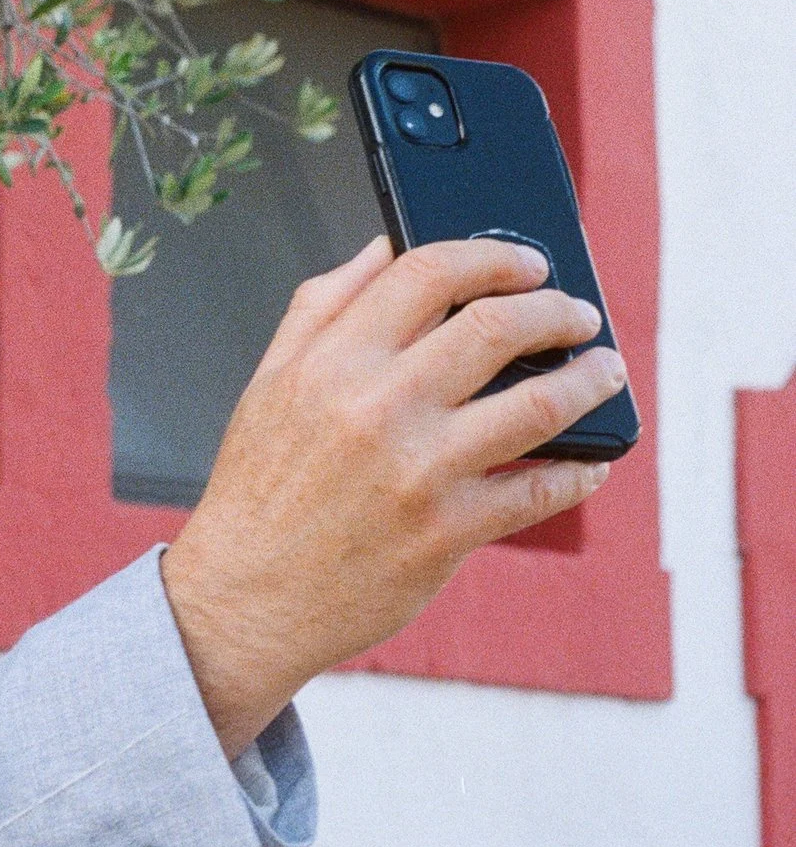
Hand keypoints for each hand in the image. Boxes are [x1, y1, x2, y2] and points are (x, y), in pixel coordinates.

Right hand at [161, 236, 626, 752]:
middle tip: (576, 316)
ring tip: (604, 371)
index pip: (428, 273)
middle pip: (499, 327)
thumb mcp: (267, 384)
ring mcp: (418, 472)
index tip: (527, 264)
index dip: (493, 257)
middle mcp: (377, 409)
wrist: (242, 599)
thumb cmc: (257, 491)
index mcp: (330, 363)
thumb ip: (321, 307)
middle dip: (557, 311)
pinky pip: (541, 490)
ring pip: (540, 404)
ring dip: (590, 380)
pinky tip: (590, 462)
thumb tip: (383, 246)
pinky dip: (581, 471)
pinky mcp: (447, 533)